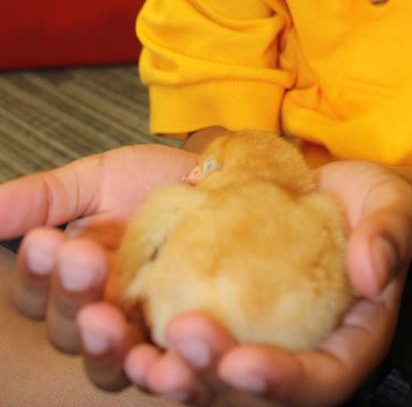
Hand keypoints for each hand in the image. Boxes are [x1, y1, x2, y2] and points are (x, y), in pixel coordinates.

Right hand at [1, 144, 197, 382]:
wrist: (227, 181)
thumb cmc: (154, 184)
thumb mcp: (96, 181)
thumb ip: (42, 198)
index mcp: (71, 283)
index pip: (36, 295)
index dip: (37, 272)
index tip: (46, 239)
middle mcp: (101, 319)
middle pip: (70, 333)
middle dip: (73, 297)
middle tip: (84, 260)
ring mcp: (145, 338)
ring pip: (111, 367)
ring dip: (106, 346)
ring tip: (110, 316)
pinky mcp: (191, 349)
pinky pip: (174, 378)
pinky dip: (166, 375)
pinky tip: (165, 358)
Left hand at [112, 160, 411, 405]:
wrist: (334, 188)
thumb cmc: (372, 203)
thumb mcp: (394, 207)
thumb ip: (389, 234)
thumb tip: (373, 271)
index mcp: (345, 346)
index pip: (318, 383)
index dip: (279, 382)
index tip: (242, 362)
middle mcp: (291, 354)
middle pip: (247, 389)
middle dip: (206, 376)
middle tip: (174, 340)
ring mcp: (247, 335)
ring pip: (199, 370)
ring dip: (160, 363)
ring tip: (127, 339)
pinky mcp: (212, 309)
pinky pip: (173, 330)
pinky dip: (140, 325)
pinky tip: (108, 305)